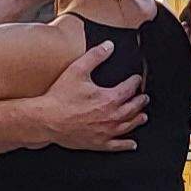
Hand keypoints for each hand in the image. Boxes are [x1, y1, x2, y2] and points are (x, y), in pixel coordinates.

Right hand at [30, 44, 147, 151]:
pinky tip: (132, 144)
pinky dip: (126, 144)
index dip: (135, 82)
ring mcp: (105, 131)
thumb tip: (109, 46)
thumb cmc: (60, 97)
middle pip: (132, 108)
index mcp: (109, 98)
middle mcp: (111, 116)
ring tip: (143, 116)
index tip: (137, 79)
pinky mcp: (97, 143)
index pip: (129, 89)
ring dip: (137, 120)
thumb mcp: (77, 70)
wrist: (47, 119)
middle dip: (140, 101)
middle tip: (144, 97)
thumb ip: (95, 56)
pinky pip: (116, 145)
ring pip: (128, 126)